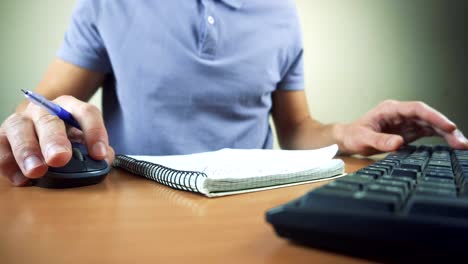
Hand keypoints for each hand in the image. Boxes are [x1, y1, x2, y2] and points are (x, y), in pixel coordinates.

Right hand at [0, 96, 114, 185]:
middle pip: (49, 120)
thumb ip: (98, 150)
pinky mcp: (2, 136)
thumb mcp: (85, 141)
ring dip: (27, 151)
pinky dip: (8, 163)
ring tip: (37, 171)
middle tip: (59, 158)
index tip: (98, 154)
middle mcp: (44, 110)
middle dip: (54, 140)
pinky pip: (0, 147)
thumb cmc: (67, 138)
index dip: (94, 132)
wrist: (39, 130)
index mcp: (70, 107)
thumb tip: (104, 160)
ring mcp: (21, 121)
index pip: (86, 112)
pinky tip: (21, 179)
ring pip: (19, 129)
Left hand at [337, 100, 467, 155]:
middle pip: (428, 117)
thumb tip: (398, 143)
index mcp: (391, 109)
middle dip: (446, 128)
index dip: (434, 117)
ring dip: (447, 134)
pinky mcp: (409, 132)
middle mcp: (401, 113)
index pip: (417, 109)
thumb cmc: (353, 135)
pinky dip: (440, 138)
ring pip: (431, 125)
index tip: (448, 126)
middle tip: (461, 142)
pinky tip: (452, 146)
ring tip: (462, 146)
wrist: (347, 139)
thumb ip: (380, 140)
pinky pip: (428, 133)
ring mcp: (406, 122)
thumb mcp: (363, 139)